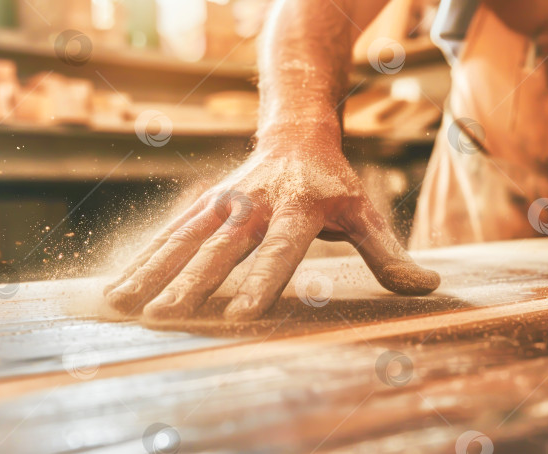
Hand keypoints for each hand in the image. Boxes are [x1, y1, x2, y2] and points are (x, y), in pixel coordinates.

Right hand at [103, 142, 439, 320]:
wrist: (298, 132)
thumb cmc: (336, 185)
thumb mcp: (367, 214)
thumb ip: (389, 255)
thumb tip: (428, 287)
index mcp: (300, 209)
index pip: (281, 250)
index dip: (263, 280)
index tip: (241, 313)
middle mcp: (256, 203)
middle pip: (223, 247)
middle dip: (193, 282)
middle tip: (167, 317)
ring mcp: (225, 201)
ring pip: (185, 237)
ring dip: (154, 271)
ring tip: (123, 305)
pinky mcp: (205, 202)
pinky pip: (170, 230)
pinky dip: (144, 257)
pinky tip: (120, 287)